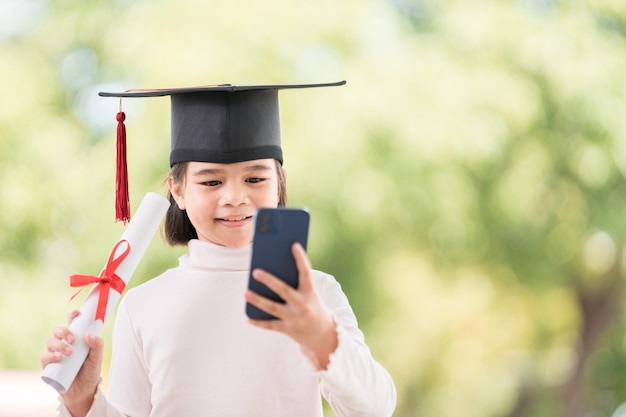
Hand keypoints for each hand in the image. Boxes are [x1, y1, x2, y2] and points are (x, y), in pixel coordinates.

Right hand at [40, 309, 103, 416]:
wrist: (84, 392)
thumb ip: (97, 345)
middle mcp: (63, 344)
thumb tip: (89, 335)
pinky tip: (59, 358)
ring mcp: (54, 354)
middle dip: (64, 331)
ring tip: (70, 353)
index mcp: (76, 338)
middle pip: (57, 330)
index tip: (76, 312)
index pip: (72, 323)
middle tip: (73, 339)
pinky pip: (44, 357)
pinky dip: (50, 355)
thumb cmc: (91, 372)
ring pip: (50, 342)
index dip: (72, 315)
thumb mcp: (97, 358)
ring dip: (59, 344)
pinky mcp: (48, 366)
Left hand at [245, 243, 337, 369]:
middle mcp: (302, 305)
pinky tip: (248, 317)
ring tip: (245, 292)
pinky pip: (270, 325)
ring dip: (258, 300)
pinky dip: (258, 322)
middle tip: (255, 271)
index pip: (306, 272)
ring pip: (273, 308)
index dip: (300, 258)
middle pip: (283, 290)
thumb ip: (295, 284)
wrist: (324, 335)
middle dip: (269, 281)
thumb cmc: (312, 307)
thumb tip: (273, 269)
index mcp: (310, 292)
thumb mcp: (310, 295)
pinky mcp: (288, 330)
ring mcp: (295, 318)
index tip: (294, 245)